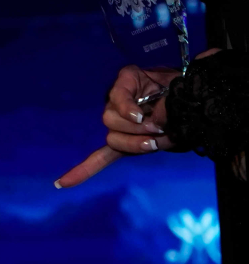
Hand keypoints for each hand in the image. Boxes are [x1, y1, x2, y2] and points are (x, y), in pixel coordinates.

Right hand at [55, 63, 180, 187]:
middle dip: (134, 129)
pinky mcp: (126, 143)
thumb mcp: (179, 89)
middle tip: (159, 129)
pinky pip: (104, 156)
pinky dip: (86, 170)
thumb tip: (156, 123)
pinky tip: (65, 182)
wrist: (198, 101)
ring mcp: (121, 124)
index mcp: (130, 81)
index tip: (140, 117)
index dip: (125, 108)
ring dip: (133, 144)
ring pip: (112, 139)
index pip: (116, 95)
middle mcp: (119, 102)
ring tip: (155, 142)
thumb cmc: (187, 90)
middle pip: (109, 119)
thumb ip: (167, 105)